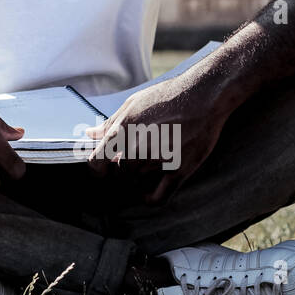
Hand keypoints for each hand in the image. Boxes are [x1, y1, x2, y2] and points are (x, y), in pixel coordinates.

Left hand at [83, 68, 231, 204]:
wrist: (204, 96)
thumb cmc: (167, 97)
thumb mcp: (132, 104)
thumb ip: (110, 123)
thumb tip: (90, 134)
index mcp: (123, 129)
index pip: (97, 161)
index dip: (97, 168)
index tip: (103, 168)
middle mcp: (138, 146)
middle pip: (120, 172)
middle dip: (122, 168)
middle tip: (132, 158)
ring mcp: (158, 160)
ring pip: (138, 179)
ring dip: (139, 173)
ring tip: (151, 157)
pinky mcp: (179, 170)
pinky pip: (157, 197)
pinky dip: (147, 198)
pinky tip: (145, 192)